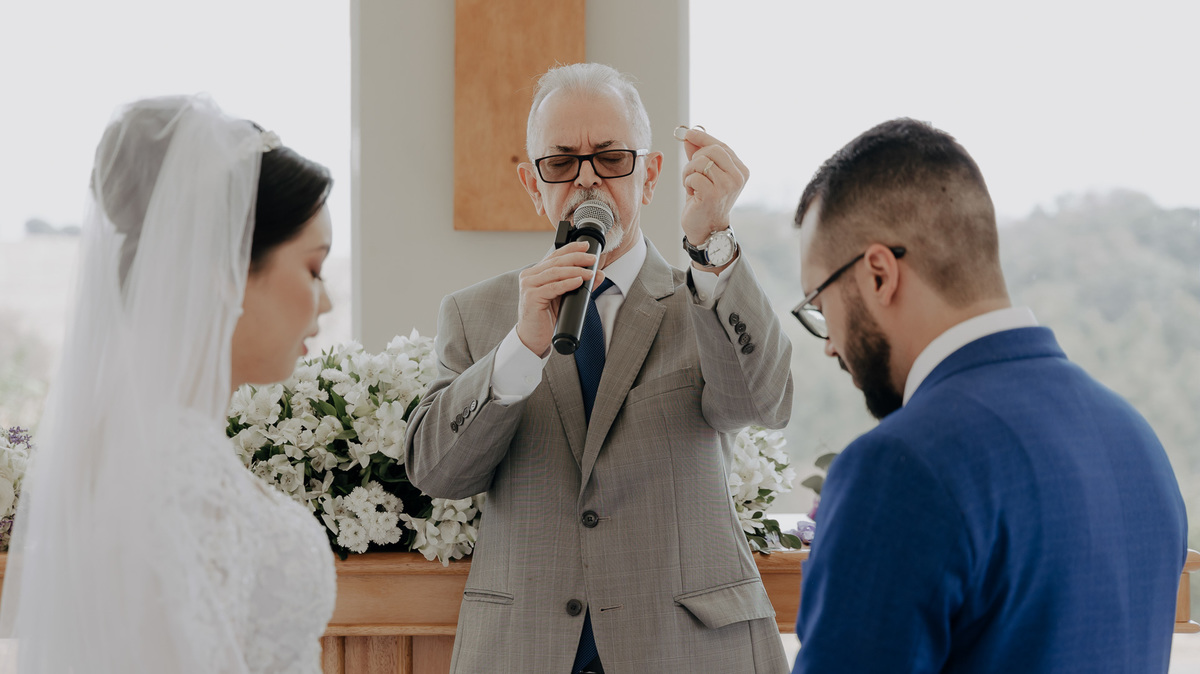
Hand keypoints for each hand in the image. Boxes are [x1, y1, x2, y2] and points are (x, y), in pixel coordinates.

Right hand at [516, 242, 605, 356]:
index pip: (555, 255)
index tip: (586, 246)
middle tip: (592, 259)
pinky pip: (553, 287)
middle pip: (556, 262)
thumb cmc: (546, 317)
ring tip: (589, 272)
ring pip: (555, 272)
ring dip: (575, 270)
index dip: (571, 248)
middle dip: (577, 258)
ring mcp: (528, 286)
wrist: (533, 337)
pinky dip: (567, 283)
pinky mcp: (531, 297)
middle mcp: (529, 276)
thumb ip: (580, 283)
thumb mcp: (565, 297)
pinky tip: (578, 281)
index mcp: (536, 273)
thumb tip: (598, 274)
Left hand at [680, 128, 749, 245]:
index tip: (689, 133)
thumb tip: (690, 135)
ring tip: (691, 184)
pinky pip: (694, 176)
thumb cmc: (706, 200)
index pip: (722, 146)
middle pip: (712, 150)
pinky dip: (687, 183)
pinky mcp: (713, 194)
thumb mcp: (705, 174)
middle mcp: (737, 177)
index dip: (703, 138)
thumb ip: (700, 154)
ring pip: (700, 162)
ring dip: (689, 172)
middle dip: (695, 158)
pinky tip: (692, 193)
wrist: (707, 229)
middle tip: (691, 172)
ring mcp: (727, 186)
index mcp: (741, 171)